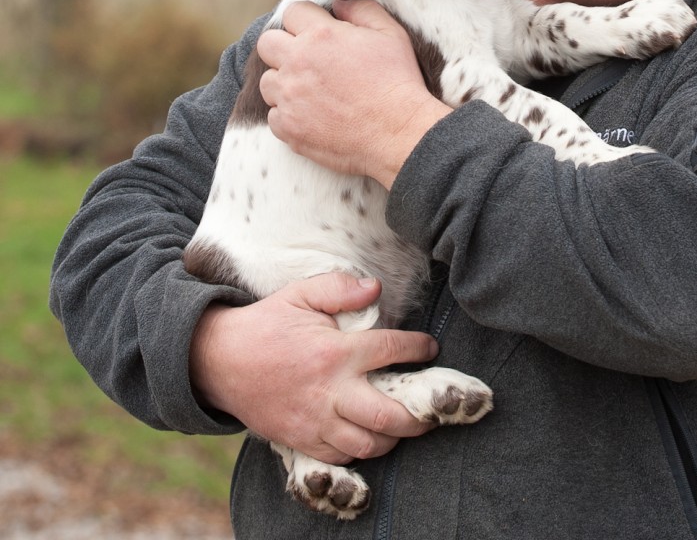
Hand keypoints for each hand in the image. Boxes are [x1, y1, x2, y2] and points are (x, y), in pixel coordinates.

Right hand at [189, 273, 440, 463]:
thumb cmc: (267, 323)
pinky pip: (341, 456)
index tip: (430, 347)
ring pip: (367, 444)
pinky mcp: (300, 440)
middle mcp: (330, 391)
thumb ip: (340, 288)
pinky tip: (370, 436)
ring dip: (392, 438)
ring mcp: (315, 421)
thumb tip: (375, 288)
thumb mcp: (301, 293)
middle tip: (430, 407)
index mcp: (335, 351)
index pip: (392, 350)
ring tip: (403, 424)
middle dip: (418, 416)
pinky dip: (361, 451)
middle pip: (388, 416)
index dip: (418, 348)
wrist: (219, 360)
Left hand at [257, 0, 450, 186]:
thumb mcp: (391, 34)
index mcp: (321, 35)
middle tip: (308, 60)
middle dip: (284, 47)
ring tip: (312, 92)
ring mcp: (289, 97)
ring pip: (267, 82)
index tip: (318, 32)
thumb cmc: (398, 82)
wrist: (399, 134)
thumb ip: (362, 10)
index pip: (292, 13)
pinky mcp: (288, 128)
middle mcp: (297, 63)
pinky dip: (289, 116)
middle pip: (267, 44)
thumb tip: (339, 3)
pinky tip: (315, 117)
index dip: (306, 20)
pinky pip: (274, 116)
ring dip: (285, 83)